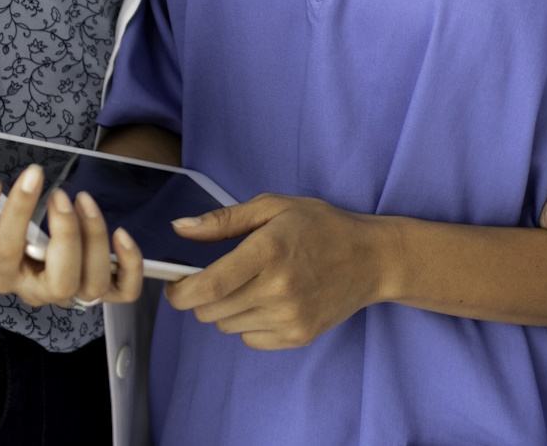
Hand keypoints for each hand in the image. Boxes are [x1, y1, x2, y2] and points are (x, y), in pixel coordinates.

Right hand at [0, 165, 143, 308]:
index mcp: (0, 274)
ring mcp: (69, 290)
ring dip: (95, 241)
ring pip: (91, 286)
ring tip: (85, 200)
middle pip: (60, 284)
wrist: (13, 230)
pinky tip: (122, 233)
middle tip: (61, 196)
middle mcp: (36, 290)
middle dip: (66, 236)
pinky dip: (129, 266)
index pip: (7, 253)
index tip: (33, 174)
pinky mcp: (98, 285)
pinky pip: (122, 290)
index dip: (19, 213)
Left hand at [162, 195, 388, 350]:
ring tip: (250, 284)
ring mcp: (289, 317)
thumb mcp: (274, 207)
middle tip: (216, 277)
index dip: (180, 291)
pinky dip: (248, 323)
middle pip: (210, 311)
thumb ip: (223, 220)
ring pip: (226, 326)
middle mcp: (278, 289)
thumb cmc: (321, 227)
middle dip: (201, 296)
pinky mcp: (298, 336)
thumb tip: (180, 228)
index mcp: (269, 251)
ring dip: (226, 308)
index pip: (208, 286)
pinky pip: (249, 339)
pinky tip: (268, 301)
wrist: (371, 259)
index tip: (174, 284)